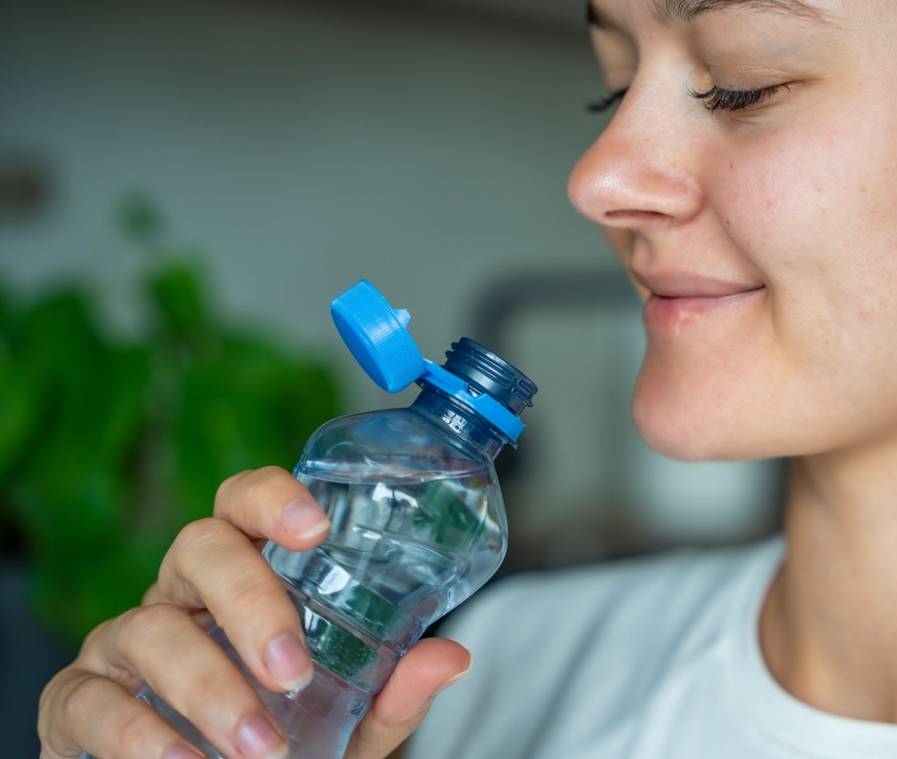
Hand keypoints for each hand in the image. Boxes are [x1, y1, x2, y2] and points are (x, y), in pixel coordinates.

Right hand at [38, 466, 470, 758]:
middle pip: (200, 548)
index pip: (244, 505)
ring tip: (261, 746)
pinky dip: (141, 735)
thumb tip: (451, 656)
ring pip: (149, 627)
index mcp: (243, 578)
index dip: (272, 499)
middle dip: (248, 601)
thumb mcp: (347, 723)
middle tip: (292, 669)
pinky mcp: (79, 700)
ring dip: (209, 687)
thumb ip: (392, 693)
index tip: (316, 526)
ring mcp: (125, 642)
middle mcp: (181, 595)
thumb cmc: (281, 744)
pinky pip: (93, 701)